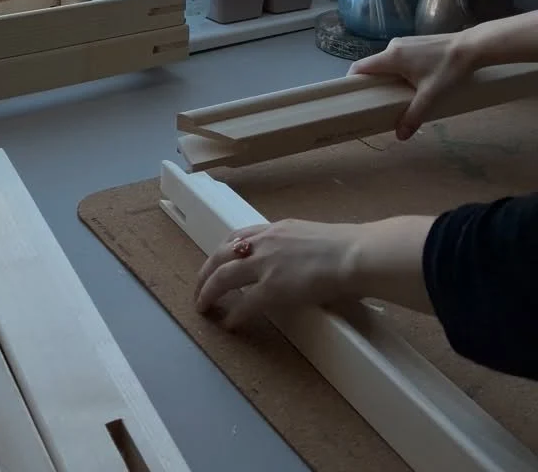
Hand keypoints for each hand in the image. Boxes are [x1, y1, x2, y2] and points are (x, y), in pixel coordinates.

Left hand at [194, 219, 357, 328]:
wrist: (354, 254)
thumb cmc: (346, 246)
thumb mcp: (312, 236)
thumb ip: (298, 247)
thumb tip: (300, 261)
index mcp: (276, 229)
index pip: (238, 236)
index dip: (222, 252)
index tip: (217, 264)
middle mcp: (264, 242)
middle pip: (221, 255)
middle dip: (206, 273)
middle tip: (199, 289)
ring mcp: (265, 264)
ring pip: (223, 276)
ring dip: (208, 292)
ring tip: (202, 306)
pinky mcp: (271, 288)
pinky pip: (243, 304)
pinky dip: (233, 315)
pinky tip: (229, 324)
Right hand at [349, 32, 474, 139]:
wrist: (472, 46)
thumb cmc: (449, 70)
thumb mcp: (431, 96)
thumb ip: (413, 116)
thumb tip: (400, 136)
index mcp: (391, 57)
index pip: (360, 67)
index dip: (352, 81)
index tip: (353, 96)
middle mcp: (394, 46)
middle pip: (374, 65)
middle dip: (373, 83)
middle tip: (377, 102)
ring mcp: (406, 42)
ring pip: (388, 61)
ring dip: (388, 77)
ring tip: (398, 95)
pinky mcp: (417, 42)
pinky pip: (399, 57)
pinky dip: (399, 70)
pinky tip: (414, 81)